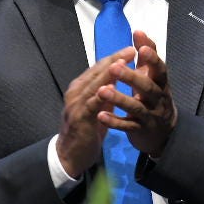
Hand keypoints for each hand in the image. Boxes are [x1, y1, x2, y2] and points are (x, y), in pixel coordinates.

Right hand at [56, 41, 138, 175]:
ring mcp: (76, 104)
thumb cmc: (87, 128)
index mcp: (81, 87)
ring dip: (108, 73)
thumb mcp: (98, 106)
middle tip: (131, 49)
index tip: (131, 48)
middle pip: (97, 72)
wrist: (71, 155)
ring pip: (93, 84)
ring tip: (122, 63)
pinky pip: (91, 105)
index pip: (99, 68)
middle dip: (114, 60)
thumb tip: (120, 74)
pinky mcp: (79, 118)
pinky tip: (111, 89)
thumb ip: (106, 91)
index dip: (115, 57)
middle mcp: (76, 92)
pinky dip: (100, 96)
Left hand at [98, 29, 177, 157]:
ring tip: (102, 91)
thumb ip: (148, 55)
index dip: (152, 59)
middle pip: (147, 88)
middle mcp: (158, 99)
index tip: (140, 48)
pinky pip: (127, 126)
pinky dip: (114, 121)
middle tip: (115, 66)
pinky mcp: (140, 130)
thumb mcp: (154, 77)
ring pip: (136, 107)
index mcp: (161, 83)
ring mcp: (150, 116)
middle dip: (131, 77)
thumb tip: (139, 31)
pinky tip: (100, 115)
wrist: (163, 132)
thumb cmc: (154, 97)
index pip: (160, 70)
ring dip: (119, 99)